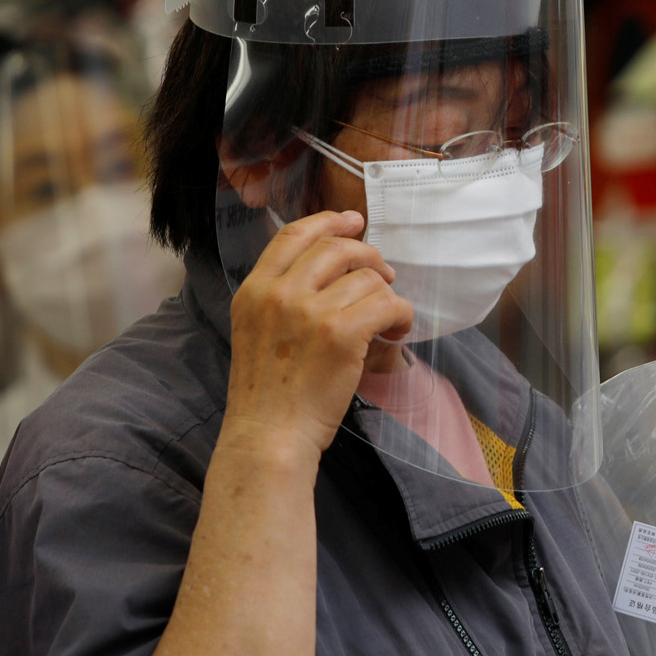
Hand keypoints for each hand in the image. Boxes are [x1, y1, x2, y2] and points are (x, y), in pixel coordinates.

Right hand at [223, 209, 413, 457]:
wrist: (268, 434)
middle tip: (383, 273)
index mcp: (254, 290)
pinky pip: (386, 305)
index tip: (353, 221)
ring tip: (389, 315)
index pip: (293, 235)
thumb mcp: (255, 331)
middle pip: (335, 248)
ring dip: (386, 293)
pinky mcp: (340, 333)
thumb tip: (332, 271)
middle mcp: (279, 293)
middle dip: (367, 255)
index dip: (328, 221)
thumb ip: (281, 298)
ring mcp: (310, 311)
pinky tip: (398, 330)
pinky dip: (401, 315)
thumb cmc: (267, 395)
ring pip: (366, 278)